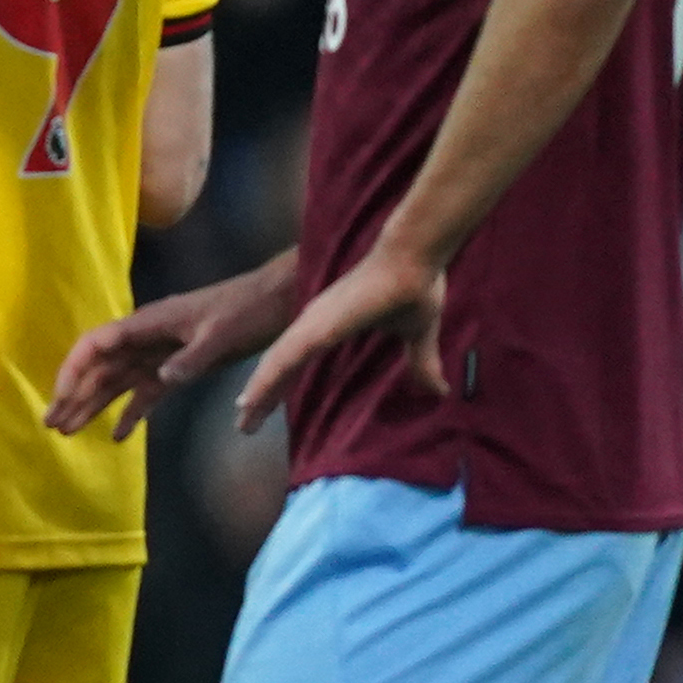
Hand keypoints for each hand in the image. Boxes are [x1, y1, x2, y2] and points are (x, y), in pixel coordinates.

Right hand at [45, 258, 299, 440]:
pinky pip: (148, 393)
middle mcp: (146, 339)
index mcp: (148, 324)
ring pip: (118, 382)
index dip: (72, 371)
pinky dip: (133, 413)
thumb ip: (192, 357)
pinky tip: (119, 436)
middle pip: (99, 368)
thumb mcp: (222, 333)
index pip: (96, 345)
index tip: (60, 399)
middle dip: (73, 395)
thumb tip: (161, 378)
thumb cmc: (248, 309)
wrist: (279, 299)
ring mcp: (161, 354)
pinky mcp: (180, 367)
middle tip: (51, 425)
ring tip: (69, 432)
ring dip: (94, 405)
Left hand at [238, 241, 444, 431]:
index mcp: (328, 325)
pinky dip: (266, 379)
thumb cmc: (414, 288)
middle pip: (279, 366)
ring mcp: (312, 324)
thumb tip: (439, 390)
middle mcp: (313, 324)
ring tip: (243, 419)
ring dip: (258, 393)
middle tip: (245, 423)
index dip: (281, 384)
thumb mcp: (417, 335)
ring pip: (275, 365)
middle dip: (262, 395)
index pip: (297, 362)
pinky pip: (285, 357)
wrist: (416, 259)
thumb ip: (420, 362)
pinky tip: (251, 399)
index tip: (266, 407)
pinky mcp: (318, 326)